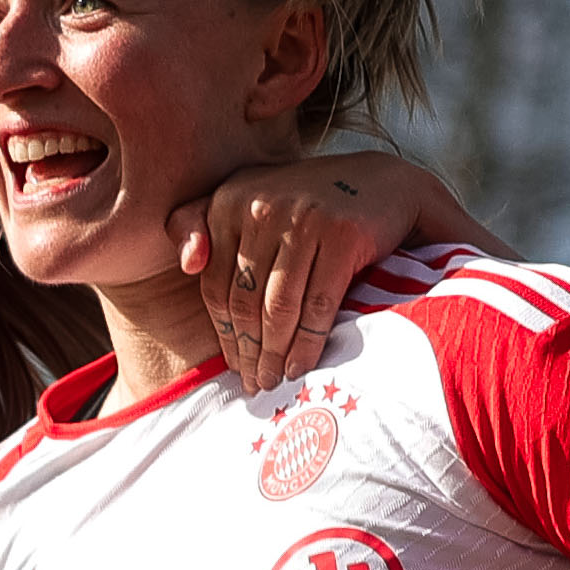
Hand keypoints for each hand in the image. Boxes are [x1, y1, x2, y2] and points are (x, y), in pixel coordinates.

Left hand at [174, 152, 459, 393]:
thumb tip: (187, 265)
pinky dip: (308, 343)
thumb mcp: (250, 201)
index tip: (233, 365)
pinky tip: (300, 366)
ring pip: (279, 307)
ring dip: (275, 354)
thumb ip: (202, 223)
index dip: (223, 334)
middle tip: (255, 385)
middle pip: (245, 300)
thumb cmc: (308, 206)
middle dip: (249, 351)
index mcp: (229, 200)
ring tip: (274, 381)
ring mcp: (302, 218)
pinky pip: (318, 305)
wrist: (382, 184)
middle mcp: (261, 206)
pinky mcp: (341, 234)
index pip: (216, 285)